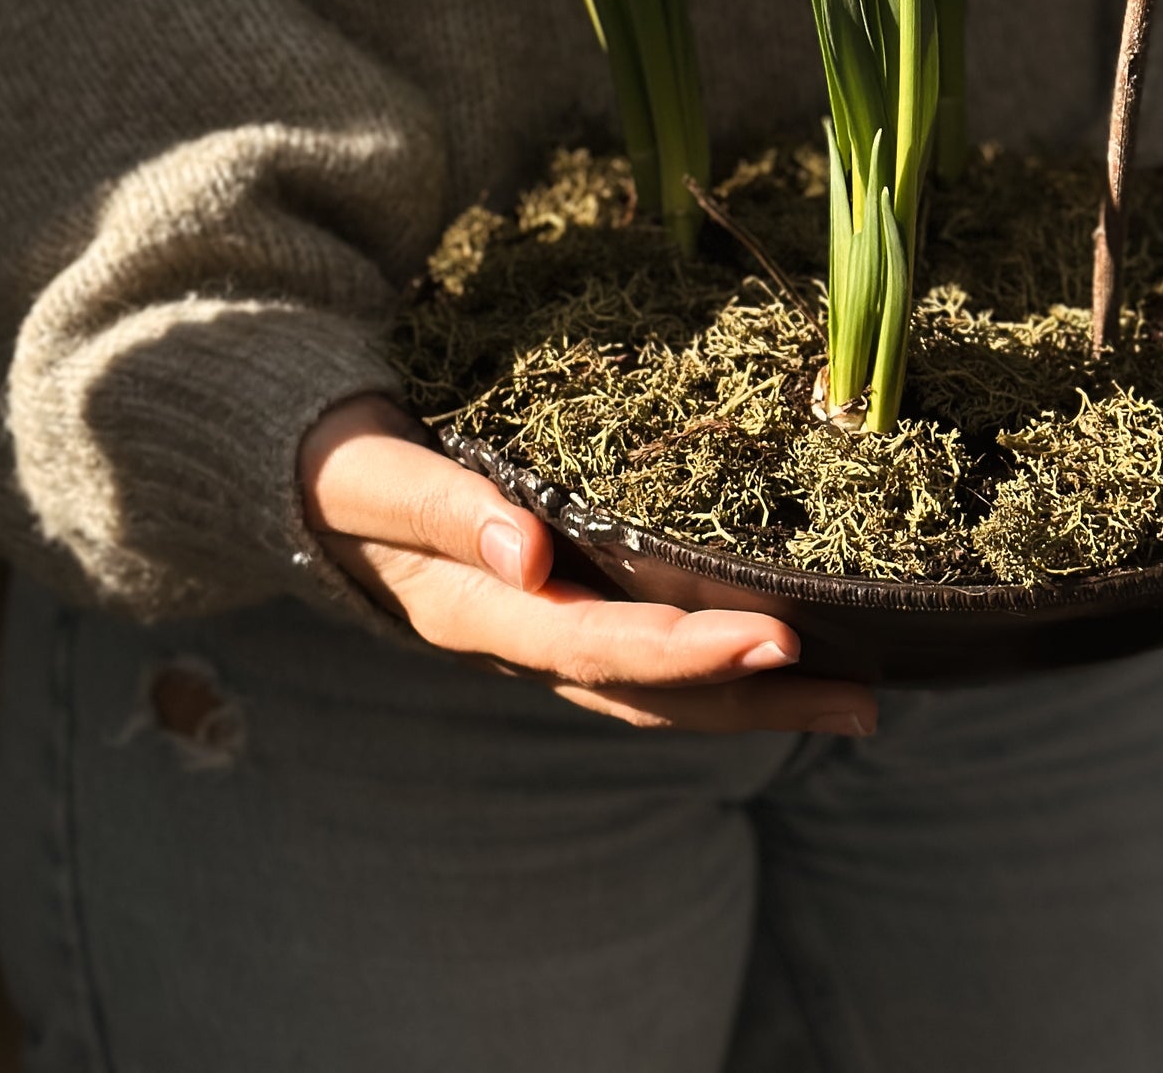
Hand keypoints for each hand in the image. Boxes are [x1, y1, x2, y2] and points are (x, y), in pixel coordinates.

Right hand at [299, 394, 875, 736]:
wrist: (300, 480)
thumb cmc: (339, 464)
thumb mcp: (374, 475)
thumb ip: (444, 506)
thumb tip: (527, 550)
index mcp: (476, 612)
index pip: (597, 647)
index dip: (688, 653)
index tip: (777, 639)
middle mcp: (521, 637)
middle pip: (647, 692)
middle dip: (752, 698)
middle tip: (863, 694)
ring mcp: (543, 632)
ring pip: (658, 688)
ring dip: (755, 699)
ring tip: (860, 696)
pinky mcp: (562, 607)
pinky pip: (649, 654)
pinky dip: (719, 664)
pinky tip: (791, 649)